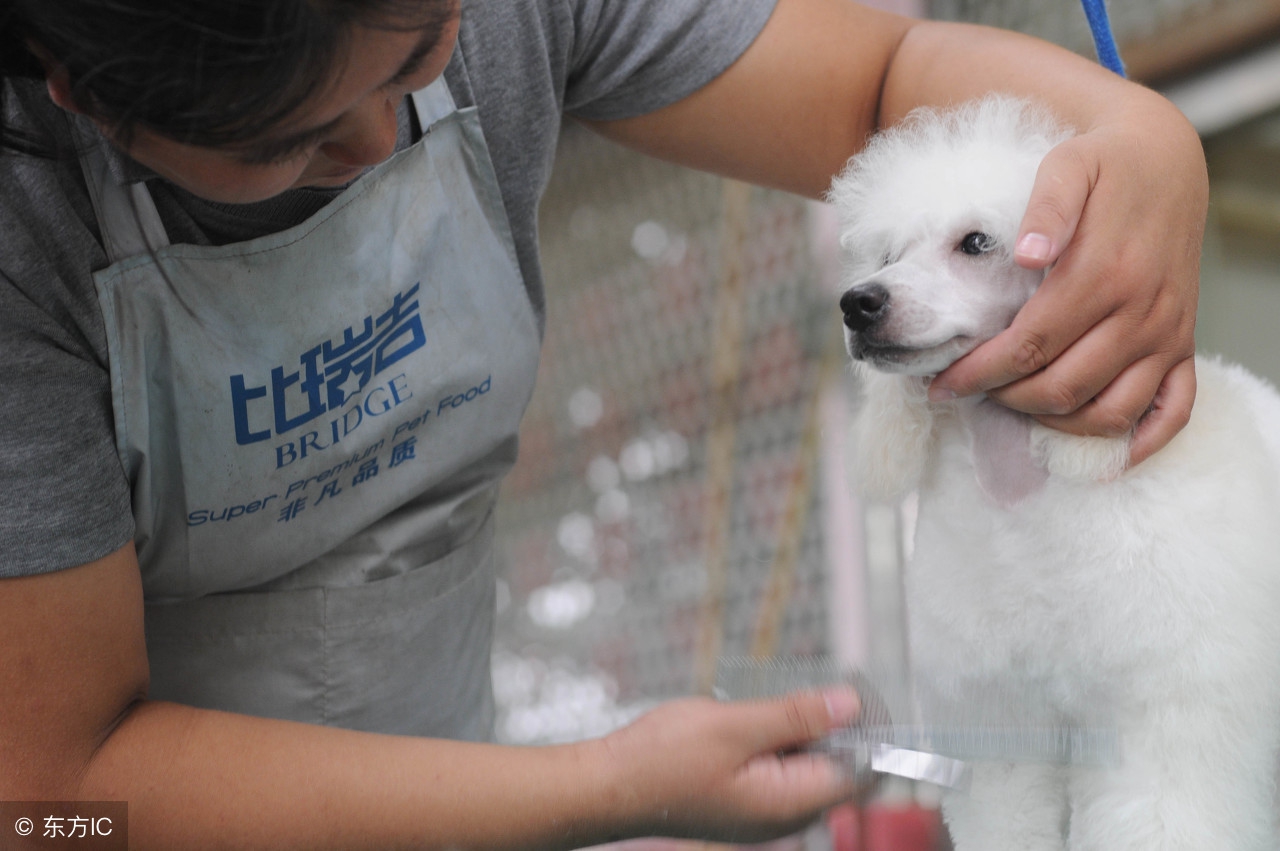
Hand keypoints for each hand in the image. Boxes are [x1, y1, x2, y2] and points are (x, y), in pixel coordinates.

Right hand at [590, 689, 860, 843]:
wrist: (608, 786)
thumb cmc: (661, 761)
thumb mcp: (735, 726)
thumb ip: (797, 716)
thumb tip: (850, 705)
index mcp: (790, 803)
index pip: (859, 771)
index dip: (868, 730)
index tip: (856, 691)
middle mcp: (784, 815)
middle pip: (837, 767)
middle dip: (831, 726)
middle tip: (801, 690)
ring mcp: (765, 811)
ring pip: (807, 764)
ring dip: (799, 731)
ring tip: (762, 709)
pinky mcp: (747, 801)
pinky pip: (781, 768)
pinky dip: (776, 741)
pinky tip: (749, 723)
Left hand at [928, 95, 1205, 467]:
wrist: (1167, 161)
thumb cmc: (1103, 166)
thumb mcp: (1067, 167)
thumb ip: (1045, 208)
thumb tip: (1026, 253)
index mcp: (1105, 272)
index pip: (1031, 345)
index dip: (979, 373)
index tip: (941, 385)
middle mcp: (1142, 312)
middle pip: (1062, 387)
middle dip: (1004, 399)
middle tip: (967, 392)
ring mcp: (1168, 334)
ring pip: (1109, 411)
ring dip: (1053, 424)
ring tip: (1011, 406)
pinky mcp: (1184, 345)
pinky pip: (1172, 413)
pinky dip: (1136, 443)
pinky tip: (1094, 453)